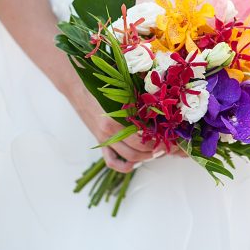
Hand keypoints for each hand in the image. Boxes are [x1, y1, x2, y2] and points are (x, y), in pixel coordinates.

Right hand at [67, 82, 184, 171]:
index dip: (160, 140)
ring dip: (145, 158)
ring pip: (129, 158)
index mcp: (117, 118)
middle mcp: (110, 132)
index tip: (171, 137)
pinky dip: (124, 166)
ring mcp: (104, 139)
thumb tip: (162, 102)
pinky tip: (135, 163)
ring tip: (157, 151)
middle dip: (156, 151)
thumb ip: (139, 96)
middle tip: (168, 146)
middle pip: (139, 150)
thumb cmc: (102, 83)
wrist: (78, 86)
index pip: (144, 137)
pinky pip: (112, 161)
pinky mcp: (100, 142)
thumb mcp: (123, 87)